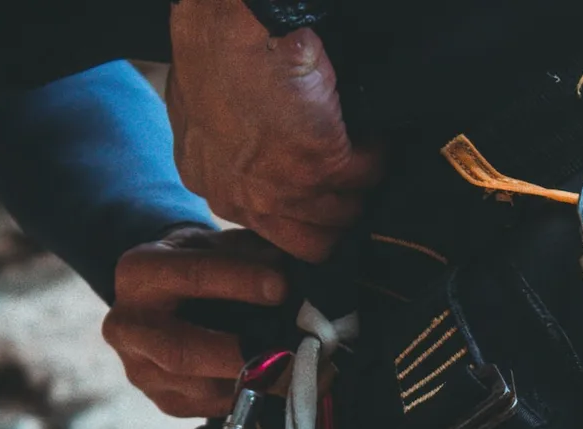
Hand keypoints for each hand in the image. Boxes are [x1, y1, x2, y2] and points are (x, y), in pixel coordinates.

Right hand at [103, 225, 287, 417]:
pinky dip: (254, 396)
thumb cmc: (200, 265)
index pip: (188, 276)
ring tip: (304, 369)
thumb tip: (293, 272)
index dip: (237, 281)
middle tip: (293, 348)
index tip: (281, 286)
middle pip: (181, 351)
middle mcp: (128, 326)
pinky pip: (213, 406)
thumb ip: (249, 253)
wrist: (166, 300)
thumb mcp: (218, 244)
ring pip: (201, 388)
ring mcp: (141, 371)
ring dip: (258, 381)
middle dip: (241, 352)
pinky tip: (285, 382)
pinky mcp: (165, 401)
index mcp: (138, 274)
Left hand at [166, 0, 380, 263]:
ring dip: (363, 186)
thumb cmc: (213, 56)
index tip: (324, 204)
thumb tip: (254, 161)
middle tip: (355, 190)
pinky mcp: (320, 165)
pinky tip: (375, 136)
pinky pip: (368, 174)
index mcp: (216, 190)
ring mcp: (285, 189)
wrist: (231, 32)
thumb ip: (230, 155)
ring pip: (347, 212)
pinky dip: (379, 154)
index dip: (306, 222)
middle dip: (339, 217)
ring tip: (367, 156)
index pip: (273, 236)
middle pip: (315, 243)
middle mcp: (248, 201)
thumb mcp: (203, 119)